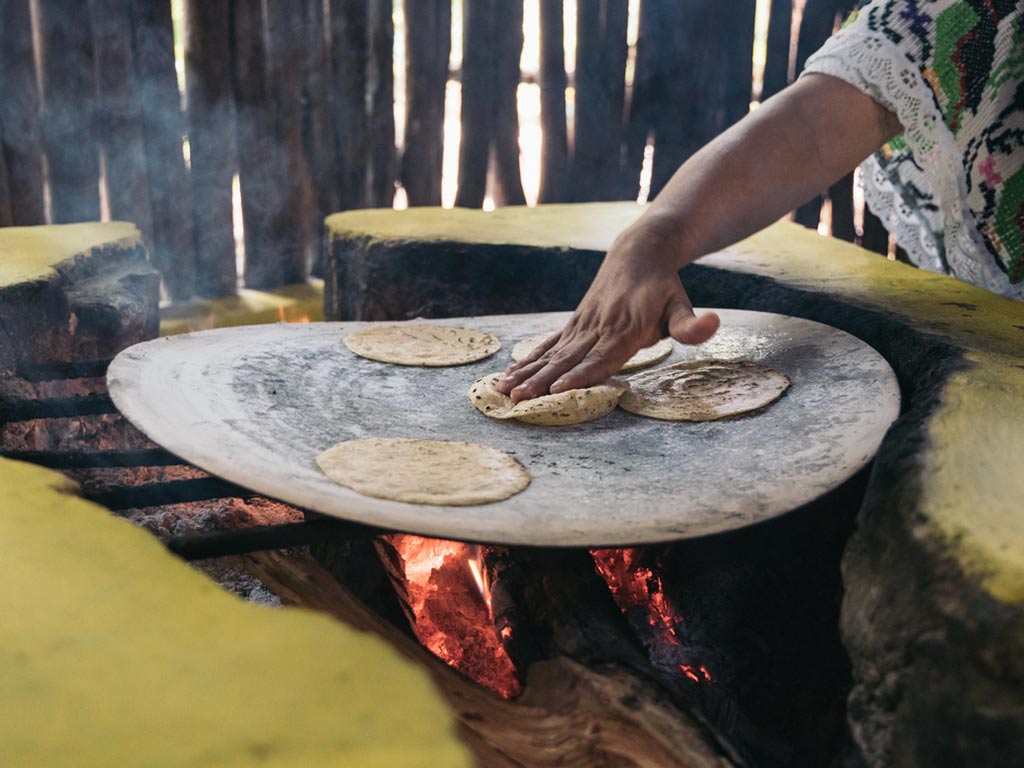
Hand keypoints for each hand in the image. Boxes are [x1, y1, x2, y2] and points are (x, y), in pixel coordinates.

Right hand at [496, 225, 718, 402]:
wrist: (639, 252)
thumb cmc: (663, 288)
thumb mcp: (681, 304)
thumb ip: (690, 324)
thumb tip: (712, 325)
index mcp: (625, 329)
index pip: (601, 357)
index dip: (580, 374)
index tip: (558, 388)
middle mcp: (598, 328)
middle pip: (567, 359)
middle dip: (541, 381)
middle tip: (519, 400)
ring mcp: (581, 326)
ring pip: (550, 354)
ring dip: (526, 374)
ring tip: (503, 391)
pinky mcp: (572, 325)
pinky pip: (546, 346)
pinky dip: (526, 362)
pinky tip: (507, 378)